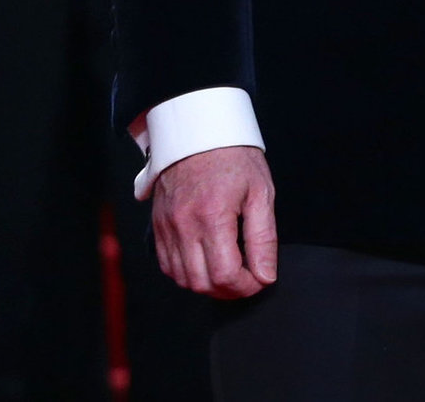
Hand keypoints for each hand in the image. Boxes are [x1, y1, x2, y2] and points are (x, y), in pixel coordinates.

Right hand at [151, 145, 277, 298]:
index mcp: (213, 216)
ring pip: (182, 279)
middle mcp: (184, 226)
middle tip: (248, 280)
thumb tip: (266, 275)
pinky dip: (188, 274)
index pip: (225, 274)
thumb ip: (263, 238)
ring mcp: (167, 228)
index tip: (260, 279)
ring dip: (208, 285)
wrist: (199, 135)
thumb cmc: (234, 159)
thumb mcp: (261, 193)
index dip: (246, 286)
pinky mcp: (158, 227)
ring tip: (230, 273)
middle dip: (229, 290)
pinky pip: (168, 266)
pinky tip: (206, 263)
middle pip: (201, 283)